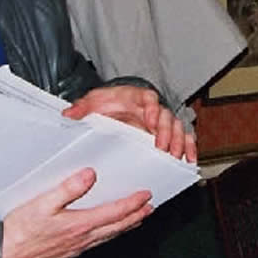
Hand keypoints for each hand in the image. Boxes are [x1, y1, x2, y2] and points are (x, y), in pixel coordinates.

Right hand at [0, 168, 152, 257]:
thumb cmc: (18, 232)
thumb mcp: (41, 204)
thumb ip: (67, 189)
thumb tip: (89, 174)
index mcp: (79, 225)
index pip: (114, 213)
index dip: (133, 204)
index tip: (146, 196)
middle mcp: (82, 239)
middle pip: (116, 227)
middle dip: (136, 216)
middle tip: (150, 208)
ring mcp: (75, 249)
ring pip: (107, 237)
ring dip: (125, 227)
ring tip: (136, 219)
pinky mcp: (67, 253)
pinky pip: (96, 243)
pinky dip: (108, 235)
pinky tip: (107, 233)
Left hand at [63, 85, 194, 160]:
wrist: (114, 106)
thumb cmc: (107, 103)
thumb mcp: (93, 102)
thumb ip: (82, 108)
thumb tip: (68, 114)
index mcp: (137, 97)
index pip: (149, 99)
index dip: (152, 109)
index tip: (150, 120)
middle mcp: (153, 108)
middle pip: (167, 117)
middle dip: (168, 133)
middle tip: (164, 148)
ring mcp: (162, 121)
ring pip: (178, 128)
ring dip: (180, 142)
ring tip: (176, 157)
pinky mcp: (167, 133)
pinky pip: (184, 138)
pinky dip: (189, 148)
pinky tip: (189, 160)